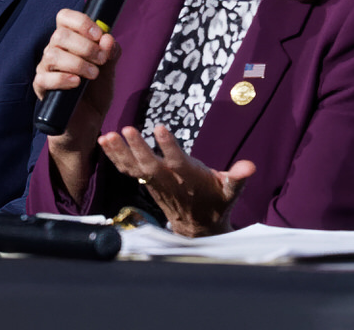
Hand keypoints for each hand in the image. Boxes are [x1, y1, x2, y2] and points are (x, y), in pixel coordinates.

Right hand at [34, 9, 119, 135]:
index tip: (98, 34)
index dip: (81, 21)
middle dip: (86, 46)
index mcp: (69, 41)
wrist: (89, 121)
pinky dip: (63, 79)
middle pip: (60, 35)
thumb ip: (110, 53)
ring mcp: (45, 68)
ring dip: (78, 63)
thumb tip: (108, 38)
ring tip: (93, 74)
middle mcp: (54, 50)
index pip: (65, 17)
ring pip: (52, 54)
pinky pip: (45, 78)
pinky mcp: (41, 87)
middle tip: (101, 60)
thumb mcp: (110, 71)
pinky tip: (77, 84)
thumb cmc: (95, 92)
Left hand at [99, 125, 255, 236]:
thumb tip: (250, 166)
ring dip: (119, 152)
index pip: (177, 161)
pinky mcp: (145, 181)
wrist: (197, 225)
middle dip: (137, 148)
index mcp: (189, 178)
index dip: (169, 146)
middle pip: (149, 164)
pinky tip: (103, 140)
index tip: (159, 128)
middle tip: (127, 129)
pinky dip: (114, 156)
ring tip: (107, 135)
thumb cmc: (215, 201)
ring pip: (133, 167)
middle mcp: (168, 180)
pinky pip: (126, 169)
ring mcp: (153, 181)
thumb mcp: (230, 191)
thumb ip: (237, 178)